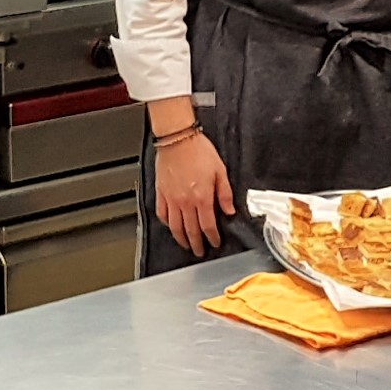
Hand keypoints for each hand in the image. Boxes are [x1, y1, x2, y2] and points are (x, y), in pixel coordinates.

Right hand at [155, 131, 234, 256]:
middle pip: (191, 230)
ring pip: (175, 227)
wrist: (177, 138)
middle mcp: (185, 202)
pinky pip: (162, 214)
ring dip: (181, 239)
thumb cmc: (198, 150)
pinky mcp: (161, 193)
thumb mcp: (220, 170)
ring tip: (186, 245)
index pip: (208, 225)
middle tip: (200, 251)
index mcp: (202, 197)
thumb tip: (229, 211)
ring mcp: (171, 199)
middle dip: (197, 244)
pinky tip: (171, 227)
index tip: (215, 243)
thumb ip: (225, 193)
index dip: (212, 237)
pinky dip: (167, 224)